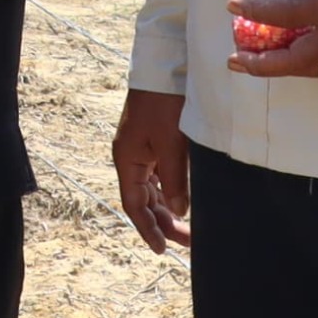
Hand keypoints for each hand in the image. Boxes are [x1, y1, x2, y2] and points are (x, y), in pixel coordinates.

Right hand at [111, 89, 192, 252]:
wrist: (166, 67)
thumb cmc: (164, 102)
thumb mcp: (171, 143)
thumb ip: (175, 180)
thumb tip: (179, 211)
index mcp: (127, 159)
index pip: (134, 205)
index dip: (147, 229)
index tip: (162, 250)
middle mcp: (132, 157)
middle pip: (144, 200)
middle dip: (164, 223)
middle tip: (188, 242)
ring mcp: (143, 149)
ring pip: (153, 190)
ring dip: (168, 210)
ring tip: (190, 229)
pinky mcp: (156, 142)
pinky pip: (161, 175)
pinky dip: (172, 192)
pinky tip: (185, 201)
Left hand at [227, 0, 317, 76]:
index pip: (288, 15)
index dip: (256, 12)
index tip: (233, 6)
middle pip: (298, 60)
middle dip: (263, 64)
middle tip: (233, 59)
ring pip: (312, 68)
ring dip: (280, 68)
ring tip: (250, 62)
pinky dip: (301, 63)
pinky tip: (283, 54)